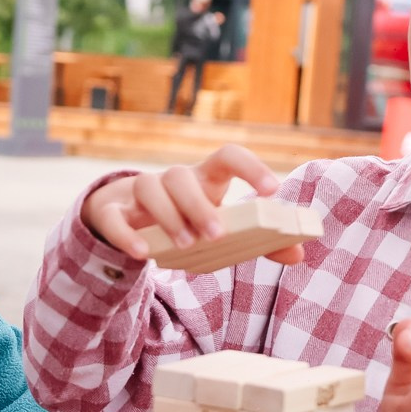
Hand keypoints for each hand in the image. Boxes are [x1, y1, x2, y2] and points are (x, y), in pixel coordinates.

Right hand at [81, 145, 298, 264]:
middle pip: (181, 175)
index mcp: (204, 179)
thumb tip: (299, 252)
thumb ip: (260, 242)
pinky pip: (115, 218)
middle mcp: (172, 181)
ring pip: (148, 187)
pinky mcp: (112, 214)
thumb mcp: (222, 228)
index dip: (251, 167)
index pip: (227, 156)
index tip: (273, 190)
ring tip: (186, 246)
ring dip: (168, 216)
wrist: (124, 219)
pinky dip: (127, 236)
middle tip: (217, 236)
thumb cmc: (184, 221)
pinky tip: (144, 255)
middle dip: (199, 204)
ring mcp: (139, 194)